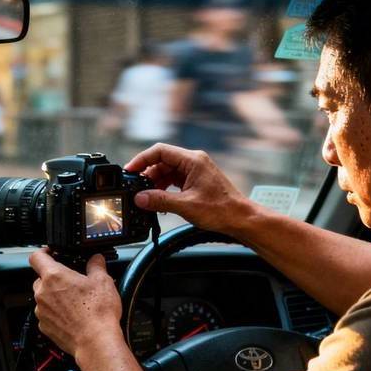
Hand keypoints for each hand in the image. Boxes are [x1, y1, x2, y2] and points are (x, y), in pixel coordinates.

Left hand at [29, 250, 121, 356]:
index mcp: (54, 276)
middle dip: (54, 278)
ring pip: (44, 297)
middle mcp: (43, 293)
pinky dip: (56, 313)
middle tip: (71, 282)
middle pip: (41, 278)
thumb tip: (96, 259)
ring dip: (55, 296)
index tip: (50, 253)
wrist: (95, 341)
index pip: (37, 257)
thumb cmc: (97, 313)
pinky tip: (72, 315)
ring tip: (75, 301)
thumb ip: (96, 265)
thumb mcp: (103, 281)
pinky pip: (47, 314)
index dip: (43, 252)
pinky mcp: (44, 326)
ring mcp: (42, 311)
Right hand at [124, 143, 251, 234]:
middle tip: (136, 189)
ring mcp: (195, 171)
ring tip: (147, 198)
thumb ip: (160, 200)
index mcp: (192, 160)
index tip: (130, 170)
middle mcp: (194, 162)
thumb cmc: (221, 209)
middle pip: (162, 162)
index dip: (142, 159)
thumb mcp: (186, 206)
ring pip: (167, 172)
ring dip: (155, 184)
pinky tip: (159, 201)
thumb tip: (140, 198)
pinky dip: (164, 189)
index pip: (160, 151)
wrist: (240, 218)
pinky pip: (174, 180)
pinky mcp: (196, 181)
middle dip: (147, 175)